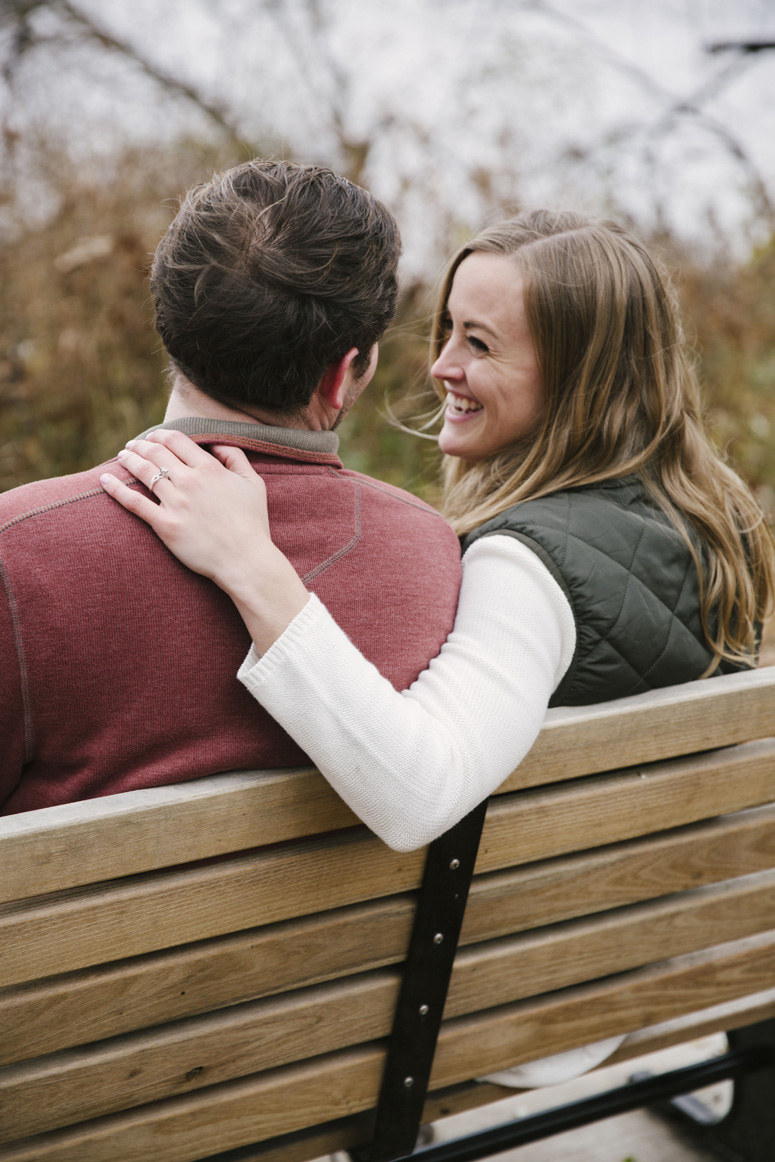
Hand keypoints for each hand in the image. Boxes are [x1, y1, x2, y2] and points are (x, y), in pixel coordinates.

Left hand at [100, 429, 308, 650]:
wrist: (245, 560)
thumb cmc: (252, 524)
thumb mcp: (254, 484)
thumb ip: (236, 458)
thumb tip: (218, 443)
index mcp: (210, 469)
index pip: (177, 441)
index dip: (161, 435)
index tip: (154, 436)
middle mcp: (190, 481)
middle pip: (156, 452)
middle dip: (142, 445)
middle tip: (133, 445)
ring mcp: (176, 503)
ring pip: (143, 472)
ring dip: (128, 459)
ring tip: (122, 455)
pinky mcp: (165, 525)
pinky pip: (134, 503)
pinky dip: (116, 489)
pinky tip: (104, 480)